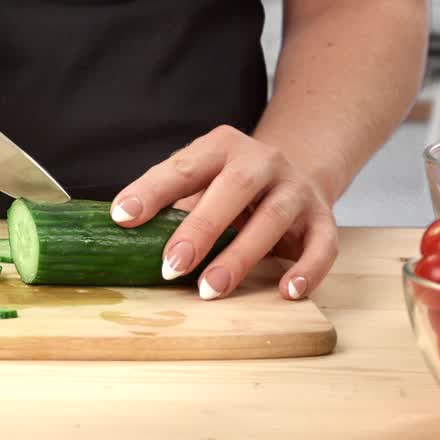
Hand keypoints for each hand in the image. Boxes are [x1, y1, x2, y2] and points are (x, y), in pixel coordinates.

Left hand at [110, 125, 338, 300]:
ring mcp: (296, 189)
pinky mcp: (323, 219)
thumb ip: (168, 199)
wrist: (299, 170)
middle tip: (171, 267)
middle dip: (200, 229)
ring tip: (210, 289)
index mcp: (222, 147)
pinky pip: (322, 245)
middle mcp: (263, 161)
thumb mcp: (200, 180)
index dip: (152, 192)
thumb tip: (116, 231)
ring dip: (241, 256)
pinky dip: (307, 270)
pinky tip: (287, 292)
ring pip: (273, 218)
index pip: (184, 166)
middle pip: (234, 189)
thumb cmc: (231, 186)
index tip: (122, 218)